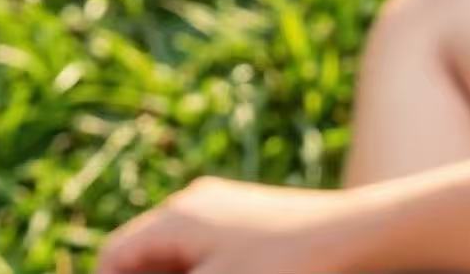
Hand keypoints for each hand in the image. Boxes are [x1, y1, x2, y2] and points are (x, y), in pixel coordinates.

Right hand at [96, 176, 362, 273]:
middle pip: (144, 256)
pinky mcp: (250, 223)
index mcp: (177, 215)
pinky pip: (206, 253)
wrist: (354, 236)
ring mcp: (224, 210)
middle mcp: (195, 204)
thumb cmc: (282, 265)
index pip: (114, 257)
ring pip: (177, 256)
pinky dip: (200, 272)